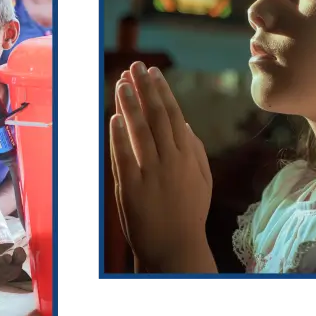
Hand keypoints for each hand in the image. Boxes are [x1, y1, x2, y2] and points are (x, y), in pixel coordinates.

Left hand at [110, 63, 213, 272]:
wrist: (176, 248)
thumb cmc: (189, 214)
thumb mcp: (202, 181)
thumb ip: (194, 150)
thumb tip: (185, 124)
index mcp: (188, 156)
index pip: (174, 116)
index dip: (162, 92)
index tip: (153, 72)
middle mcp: (171, 162)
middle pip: (156, 118)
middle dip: (145, 90)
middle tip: (134, 67)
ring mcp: (151, 175)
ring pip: (140, 133)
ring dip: (130, 106)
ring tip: (122, 84)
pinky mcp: (132, 189)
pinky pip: (124, 159)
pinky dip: (119, 138)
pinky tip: (113, 119)